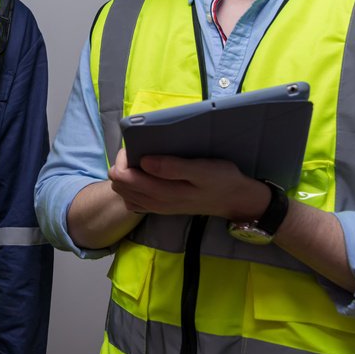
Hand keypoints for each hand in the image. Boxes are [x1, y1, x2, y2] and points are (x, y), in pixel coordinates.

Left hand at [107, 149, 269, 220]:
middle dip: (122, 165)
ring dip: (126, 176)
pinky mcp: (161, 208)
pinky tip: (144, 176)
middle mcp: (155, 203)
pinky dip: (132, 187)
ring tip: (140, 162)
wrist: (235, 199)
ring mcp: (157, 208)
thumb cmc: (221, 178)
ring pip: (124, 193)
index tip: (137, 145)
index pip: (123, 176)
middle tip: (138, 151)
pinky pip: (134, 200)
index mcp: (162, 192)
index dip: (124, 158)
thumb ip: (172, 167)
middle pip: (119, 185)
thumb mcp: (202, 169)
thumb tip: (144, 161)